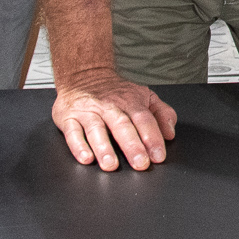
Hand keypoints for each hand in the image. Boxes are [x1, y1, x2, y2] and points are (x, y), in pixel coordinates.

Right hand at [50, 72, 176, 170]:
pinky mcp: (68, 118)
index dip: (152, 138)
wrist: (84, 74)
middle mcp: (109, 107)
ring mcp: (88, 112)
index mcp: (130, 102)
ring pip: (96, 130)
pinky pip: (72, 133)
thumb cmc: (116, 92)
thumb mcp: (144, 96)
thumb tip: (170, 132)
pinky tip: (86, 158)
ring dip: (104, 148)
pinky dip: (78, 146)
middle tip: (140, 163)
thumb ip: (161, 113)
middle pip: (122, 126)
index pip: (143, 119)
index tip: (158, 156)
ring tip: (111, 165)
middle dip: (132, 146)